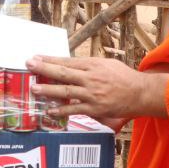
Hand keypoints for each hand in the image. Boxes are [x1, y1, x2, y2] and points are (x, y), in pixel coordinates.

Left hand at [27, 56, 168, 122]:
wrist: (140, 93)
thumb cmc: (123, 77)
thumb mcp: (106, 64)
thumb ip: (88, 65)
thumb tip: (70, 65)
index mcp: (92, 65)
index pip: (67, 61)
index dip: (50, 59)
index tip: (35, 57)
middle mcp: (90, 78)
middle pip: (63, 73)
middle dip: (44, 69)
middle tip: (28, 65)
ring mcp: (91, 94)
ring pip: (66, 91)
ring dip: (48, 90)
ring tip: (34, 88)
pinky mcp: (94, 109)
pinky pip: (74, 109)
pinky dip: (61, 110)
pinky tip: (49, 110)